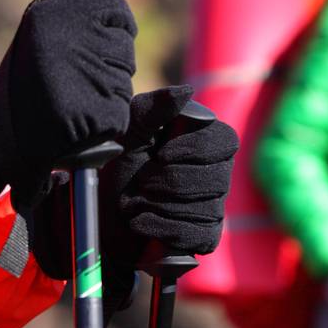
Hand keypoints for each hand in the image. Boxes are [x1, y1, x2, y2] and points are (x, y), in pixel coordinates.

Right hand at [0, 0, 137, 211]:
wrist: (3, 129)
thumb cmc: (28, 72)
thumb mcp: (46, 22)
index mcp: (53, 14)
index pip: (116, 9)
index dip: (112, 25)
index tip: (91, 39)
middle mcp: (69, 40)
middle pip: (124, 41)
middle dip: (110, 56)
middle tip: (75, 73)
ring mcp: (83, 76)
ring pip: (124, 73)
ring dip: (109, 85)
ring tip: (74, 94)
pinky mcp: (96, 111)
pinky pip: (120, 106)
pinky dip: (108, 113)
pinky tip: (79, 115)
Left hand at [25, 85, 238, 308]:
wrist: (102, 212)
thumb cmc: (120, 164)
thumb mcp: (129, 132)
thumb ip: (154, 109)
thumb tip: (186, 90)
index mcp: (207, 142)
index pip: (225, 142)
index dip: (195, 148)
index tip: (161, 152)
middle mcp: (218, 174)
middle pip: (214, 179)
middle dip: (167, 180)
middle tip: (140, 180)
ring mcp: (214, 208)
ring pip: (202, 209)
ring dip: (157, 204)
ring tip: (135, 199)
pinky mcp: (203, 237)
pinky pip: (193, 234)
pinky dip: (158, 227)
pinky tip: (139, 221)